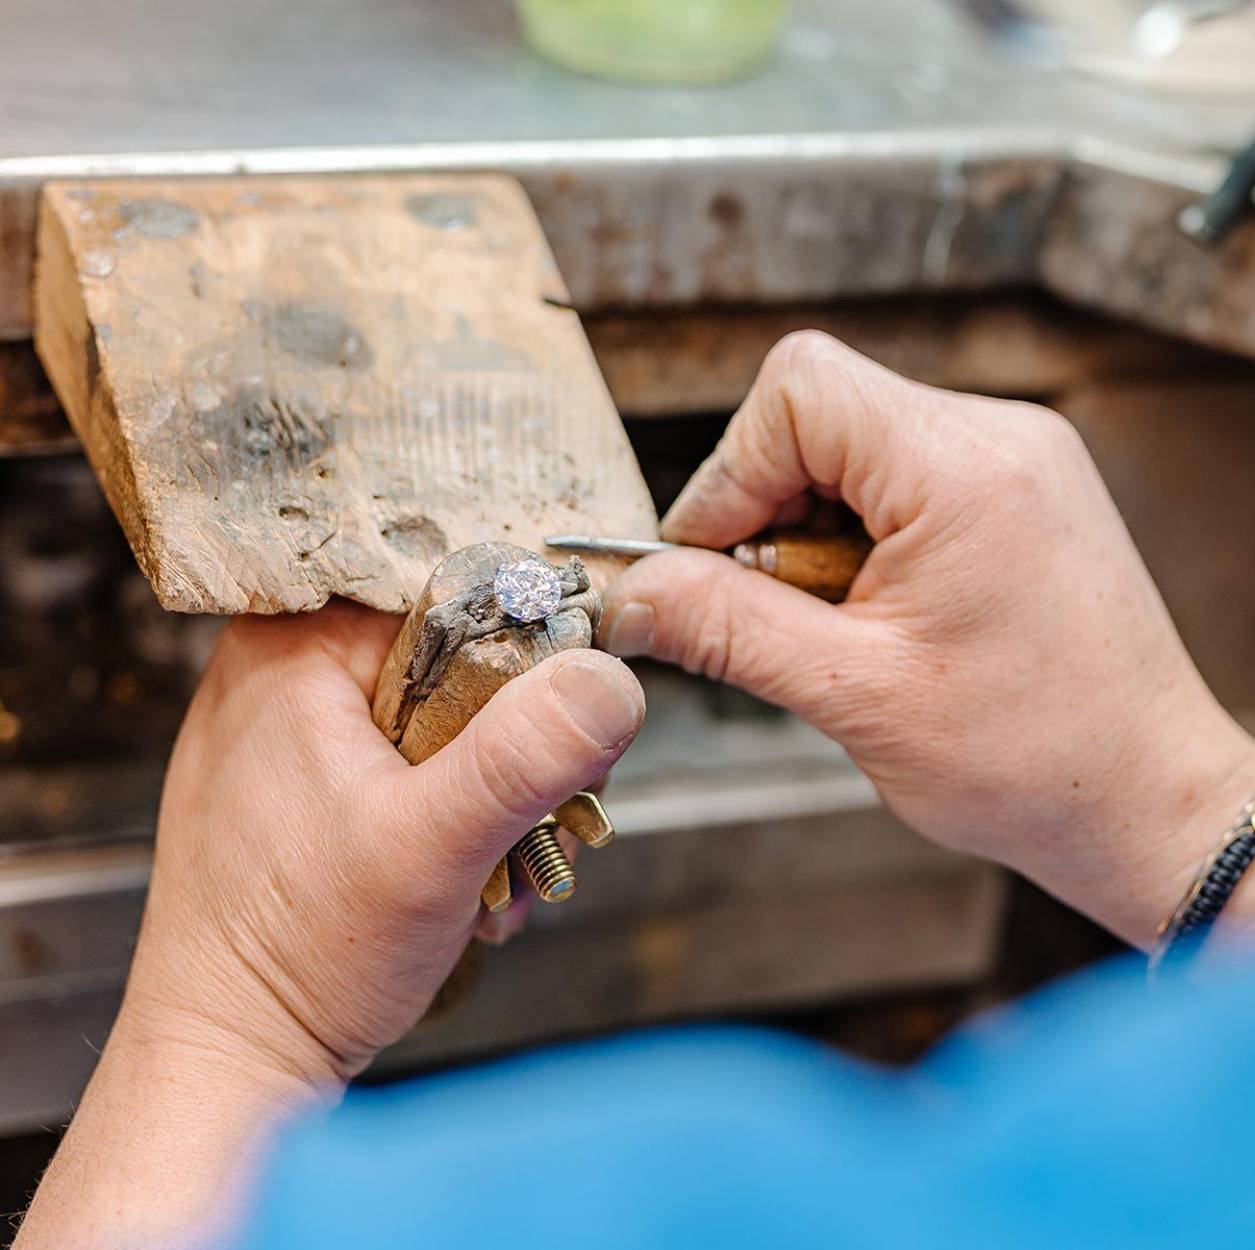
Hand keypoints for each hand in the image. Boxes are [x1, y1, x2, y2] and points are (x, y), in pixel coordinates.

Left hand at [18, 603, 646, 1247]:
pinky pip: (415, 763)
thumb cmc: (293, 960)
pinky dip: (459, 814)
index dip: (528, 628)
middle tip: (541, 803)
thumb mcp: (431, 848)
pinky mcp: (307, 788)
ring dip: (496, 784)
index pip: (445, 575)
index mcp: (290, 647)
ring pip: (445, 711)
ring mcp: (291, 733)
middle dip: (517, 730)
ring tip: (501, 858)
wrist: (227, 1067)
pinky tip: (470, 874)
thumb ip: (523, 756)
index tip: (571, 691)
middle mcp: (282, 672)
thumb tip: (611, 677)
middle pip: (455, 646)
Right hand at [602, 332, 1254, 943]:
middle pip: (824, 412)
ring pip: (862, 449)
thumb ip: (729, 629)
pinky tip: (891, 625)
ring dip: (822, 536)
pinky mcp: (1030, 494)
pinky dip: (872, 544)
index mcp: (966, 466)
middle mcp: (1003, 436)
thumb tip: (631, 593)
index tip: (714, 571)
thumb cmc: (1034, 761)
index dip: (732, 476)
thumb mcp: (855, 696)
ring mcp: (1024, 460)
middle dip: (775, 514)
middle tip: (791, 620)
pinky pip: (911, 481)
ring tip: (853, 636)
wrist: (1151, 801)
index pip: (798, 389)